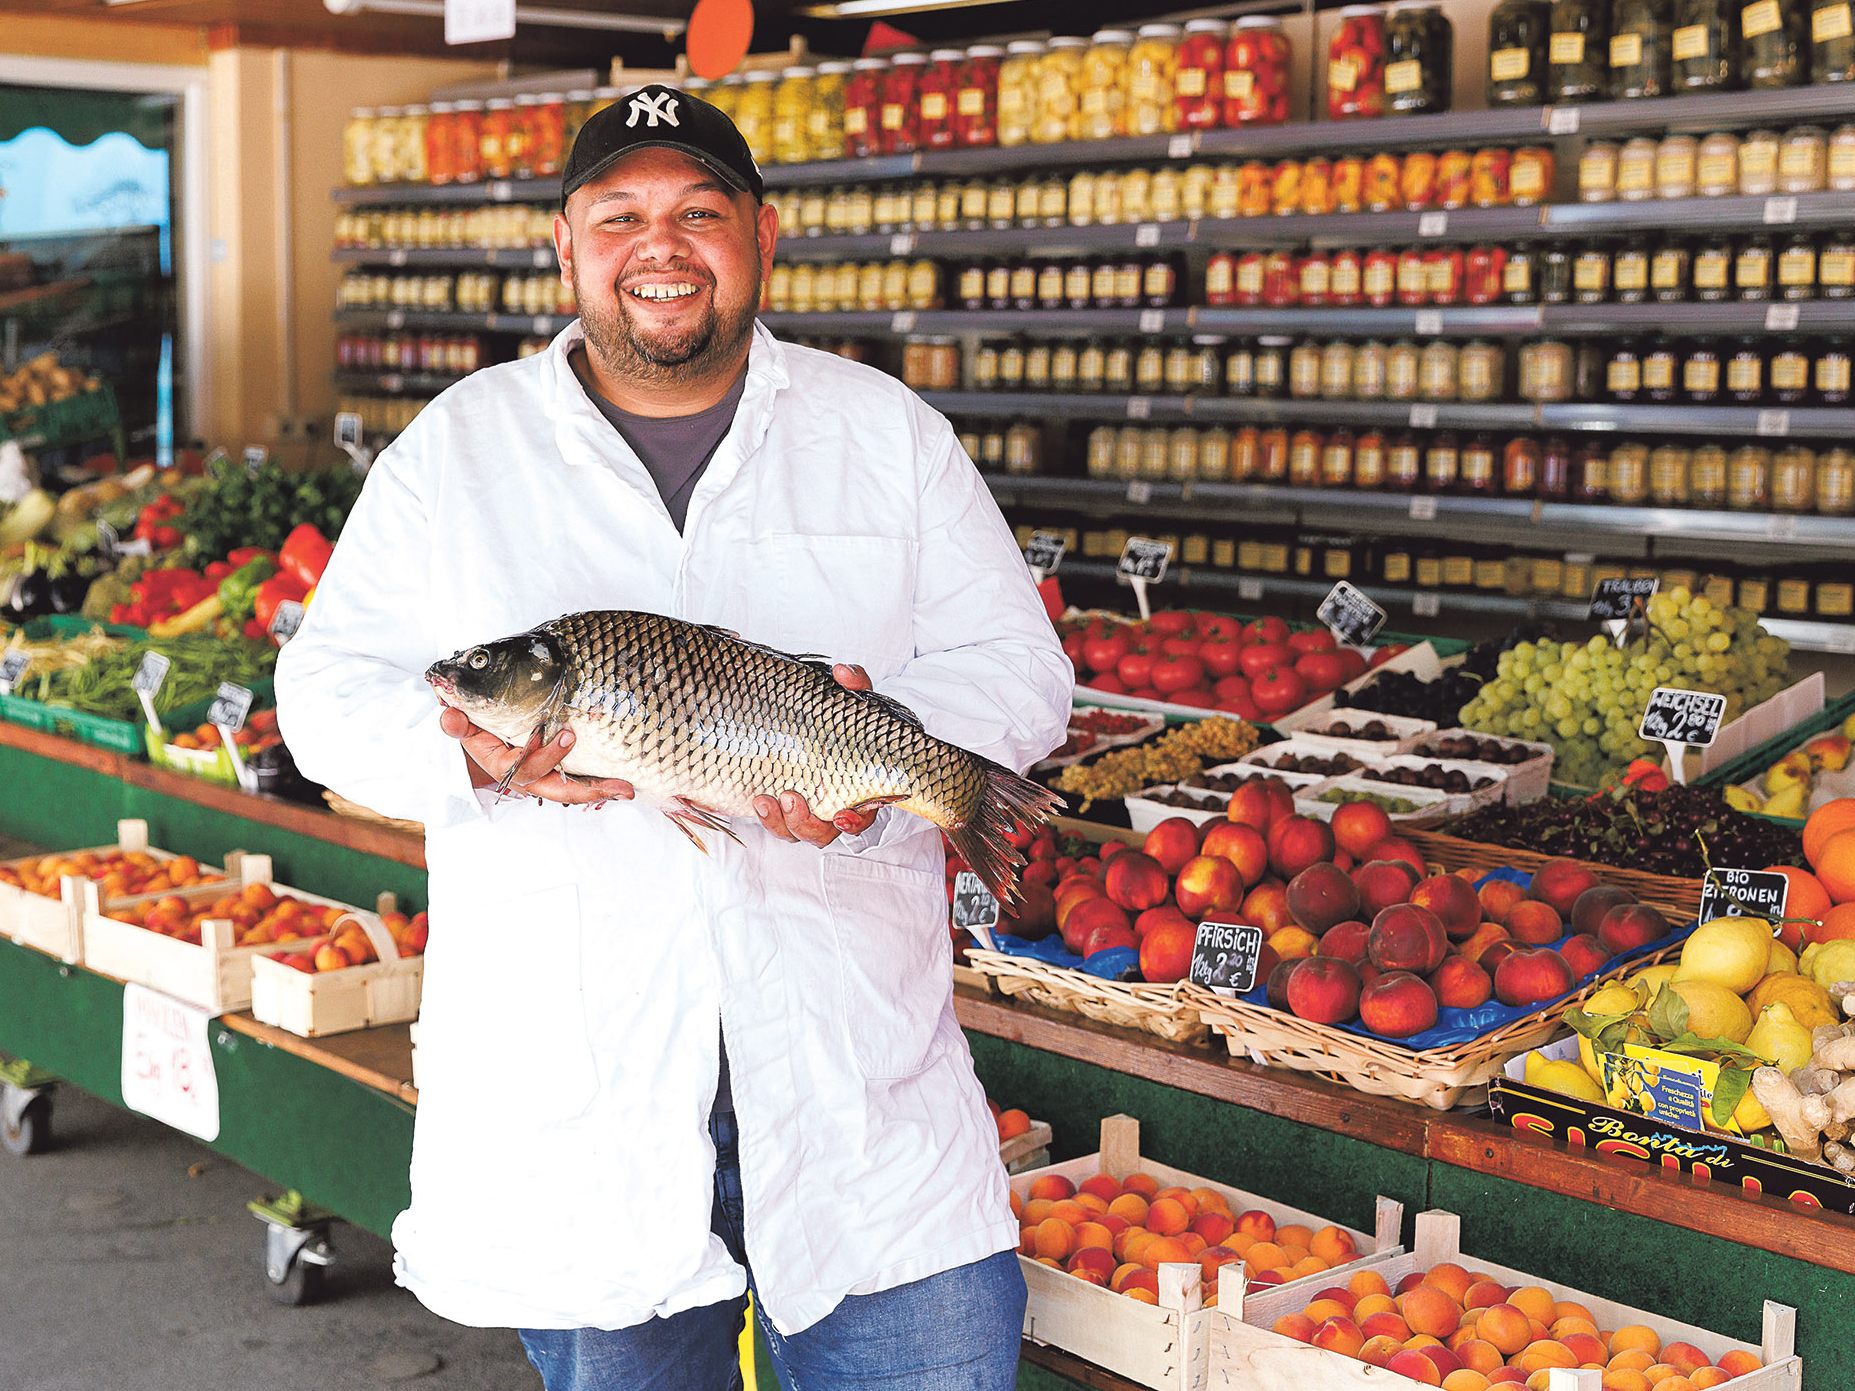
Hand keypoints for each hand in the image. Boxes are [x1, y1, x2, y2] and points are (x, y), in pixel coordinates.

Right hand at [440, 707, 634, 805]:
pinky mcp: (557, 773)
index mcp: (504, 767)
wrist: (482, 734)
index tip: (567, 735)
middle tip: (613, 784)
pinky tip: (623, 784)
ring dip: (599, 790)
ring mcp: (544, 779)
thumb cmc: (477, 726)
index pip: (526, 767)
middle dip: (584, 789)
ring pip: (572, 791)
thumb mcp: (465, 723)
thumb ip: (459, 722)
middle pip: (556, 789)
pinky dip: (600, 784)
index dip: (545, 755)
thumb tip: (450, 715)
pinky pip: (580, 781)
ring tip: (625, 788)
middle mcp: (527, 778)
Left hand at [751, 664, 879, 846]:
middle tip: (790, 797)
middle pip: (825, 832)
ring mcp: (806, 810)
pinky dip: (765, 817)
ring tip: (763, 800)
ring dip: (780, 822)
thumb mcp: (852, 699)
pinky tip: (755, 799)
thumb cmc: (841, 718)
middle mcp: (833, 807)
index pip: (863, 814)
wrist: (809, 722)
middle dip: (807, 823)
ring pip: (796, 832)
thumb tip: (843, 672)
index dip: (854, 821)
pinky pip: (774, 823)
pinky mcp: (781, 807)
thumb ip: (854, 685)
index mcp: (859, 788)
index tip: (842, 815)